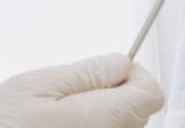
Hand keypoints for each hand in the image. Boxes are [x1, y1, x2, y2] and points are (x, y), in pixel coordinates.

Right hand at [0, 53, 164, 127]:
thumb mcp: (33, 85)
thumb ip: (86, 72)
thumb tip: (123, 63)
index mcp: (99, 121)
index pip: (151, 92)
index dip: (132, 75)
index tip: (107, 74)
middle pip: (137, 114)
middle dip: (112, 98)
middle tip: (66, 102)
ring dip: (98, 120)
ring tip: (54, 123)